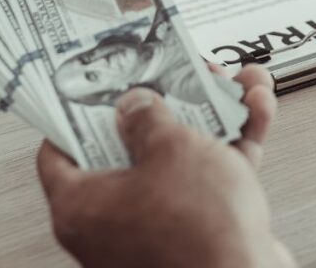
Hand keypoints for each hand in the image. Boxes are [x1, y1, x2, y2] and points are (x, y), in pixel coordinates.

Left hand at [37, 66, 293, 267]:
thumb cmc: (199, 238)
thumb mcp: (170, 148)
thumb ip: (150, 117)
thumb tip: (138, 105)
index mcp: (82, 207)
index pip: (61, 150)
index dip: (80, 110)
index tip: (101, 86)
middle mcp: (113, 224)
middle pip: (132, 146)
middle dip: (169, 103)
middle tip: (180, 78)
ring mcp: (157, 231)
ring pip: (180, 159)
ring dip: (211, 117)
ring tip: (232, 85)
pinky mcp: (198, 234)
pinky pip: (209, 180)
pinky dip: (231, 145)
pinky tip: (254, 111)